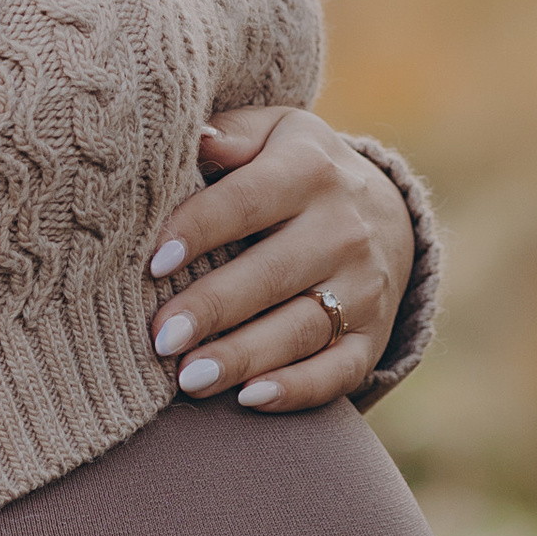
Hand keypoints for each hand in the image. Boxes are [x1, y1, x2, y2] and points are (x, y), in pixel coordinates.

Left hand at [145, 107, 413, 412]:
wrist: (385, 212)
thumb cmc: (295, 170)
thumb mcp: (273, 134)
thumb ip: (231, 136)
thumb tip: (194, 137)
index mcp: (310, 170)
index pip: (247, 201)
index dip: (198, 230)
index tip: (151, 262)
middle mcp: (343, 230)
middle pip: (272, 274)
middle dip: (214, 308)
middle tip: (160, 338)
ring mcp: (363, 288)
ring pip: (301, 329)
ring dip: (243, 357)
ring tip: (188, 379)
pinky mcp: (372, 337)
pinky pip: (338, 371)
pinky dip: (297, 390)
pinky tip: (249, 400)